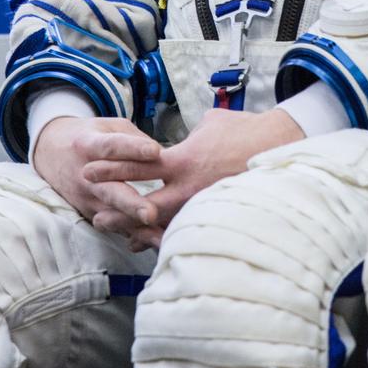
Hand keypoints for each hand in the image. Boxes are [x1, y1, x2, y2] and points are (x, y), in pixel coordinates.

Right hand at [33, 116, 163, 243]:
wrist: (50, 154)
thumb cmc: (89, 137)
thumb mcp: (107, 126)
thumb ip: (134, 138)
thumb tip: (163, 155)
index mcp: (89, 145)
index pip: (112, 147)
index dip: (133, 149)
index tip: (156, 151)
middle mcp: (85, 175)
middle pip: (110, 191)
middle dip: (131, 204)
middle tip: (152, 213)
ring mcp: (86, 199)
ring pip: (113, 217)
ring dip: (137, 228)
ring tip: (160, 238)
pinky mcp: (90, 214)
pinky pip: (115, 227)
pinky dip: (135, 236)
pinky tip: (156, 242)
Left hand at [83, 106, 303, 249]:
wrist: (279, 148)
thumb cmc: (245, 131)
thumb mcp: (210, 124)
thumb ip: (189, 137)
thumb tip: (182, 141)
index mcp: (183, 159)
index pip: (139, 166)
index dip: (113, 169)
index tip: (89, 171)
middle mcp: (189, 187)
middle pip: (144, 204)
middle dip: (119, 210)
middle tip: (96, 214)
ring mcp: (203, 204)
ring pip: (165, 223)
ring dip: (142, 230)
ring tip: (121, 237)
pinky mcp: (217, 214)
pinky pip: (188, 228)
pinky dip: (170, 235)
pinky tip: (157, 243)